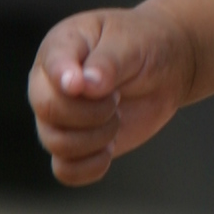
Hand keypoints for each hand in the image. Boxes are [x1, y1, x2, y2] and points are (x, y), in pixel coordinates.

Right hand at [28, 3, 192, 185]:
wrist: (165, 70)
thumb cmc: (144, 45)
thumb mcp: (132, 44)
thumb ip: (108, 62)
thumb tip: (84, 86)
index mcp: (61, 47)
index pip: (51, 65)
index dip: (66, 79)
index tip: (87, 85)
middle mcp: (50, 83)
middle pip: (49, 109)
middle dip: (92, 111)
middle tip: (117, 98)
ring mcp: (58, 117)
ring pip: (56, 143)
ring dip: (96, 137)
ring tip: (116, 117)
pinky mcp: (74, 145)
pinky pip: (65, 170)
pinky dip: (90, 167)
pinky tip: (110, 148)